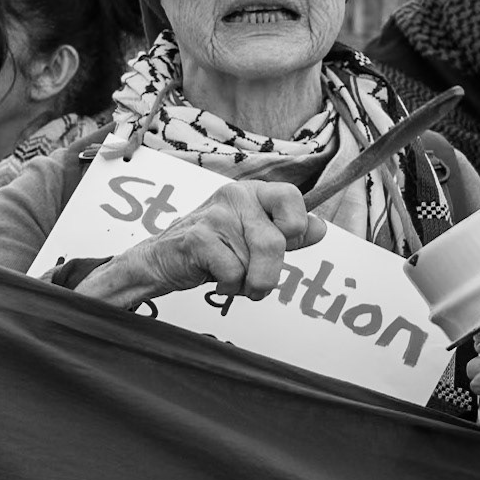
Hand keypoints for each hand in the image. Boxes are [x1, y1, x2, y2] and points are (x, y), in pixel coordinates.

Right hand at [76, 181, 327, 308]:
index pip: (292, 198)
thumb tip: (320, 227)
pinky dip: (229, 288)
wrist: (159, 261)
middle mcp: (234, 196)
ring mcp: (215, 216)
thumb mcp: (250, 237)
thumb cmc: (209, 249)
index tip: (280, 242)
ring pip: (257, 262)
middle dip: (270, 275)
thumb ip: (285, 233)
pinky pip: (234, 274)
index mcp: (251, 191)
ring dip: (250, 285)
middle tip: (257, 283)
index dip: (294, 227)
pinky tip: (214, 280)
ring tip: (234, 282)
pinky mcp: (199, 238)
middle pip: (277, 242)